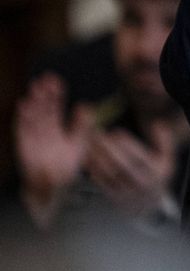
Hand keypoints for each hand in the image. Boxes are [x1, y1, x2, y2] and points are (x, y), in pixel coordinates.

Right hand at [15, 74, 93, 217]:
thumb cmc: (67, 168)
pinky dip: (22, 119)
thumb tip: (85, 105)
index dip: (54, 95)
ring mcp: (33, 141)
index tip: (55, 80)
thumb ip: (82, 126)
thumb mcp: (79, 144)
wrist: (57, 191)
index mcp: (55, 130)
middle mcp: (42, 133)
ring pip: (32, 118)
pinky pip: (23, 132)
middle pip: (42, 111)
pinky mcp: (25, 149)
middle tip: (45, 79)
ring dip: (33, 104)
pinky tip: (24, 106)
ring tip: (35, 89)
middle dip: (43, 95)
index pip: (54, 108)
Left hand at [85, 121, 177, 217]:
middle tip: (98, 135)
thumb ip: (164, 140)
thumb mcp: (166, 157)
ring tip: (89, 144)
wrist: (150, 203)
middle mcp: (141, 184)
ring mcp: (127, 192)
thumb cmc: (156, 174)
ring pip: (110, 175)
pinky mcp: (114, 197)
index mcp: (155, 172)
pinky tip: (88, 158)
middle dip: (109, 149)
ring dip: (98, 158)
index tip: (116, 132)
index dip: (128, 145)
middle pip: (123, 166)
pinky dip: (94, 170)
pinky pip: (102, 183)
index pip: (141, 158)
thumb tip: (157, 124)